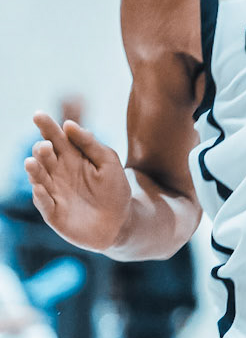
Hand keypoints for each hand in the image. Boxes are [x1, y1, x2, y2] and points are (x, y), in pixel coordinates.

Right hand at [25, 114, 131, 251]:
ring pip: (38, 178)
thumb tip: (69, 124)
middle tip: (45, 146)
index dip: (46, 126)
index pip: (55, 137)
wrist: (122, 222)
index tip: (38, 114)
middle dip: (41, 150)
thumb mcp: (108, 162)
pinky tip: (39, 188)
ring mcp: (54, 192)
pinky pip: (43, 203)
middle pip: (43, 157)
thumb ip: (90, 143)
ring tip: (32, 161)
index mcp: (71, 157)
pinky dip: (40, 196)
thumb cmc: (115, 189)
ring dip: (34, 170)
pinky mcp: (53, 213)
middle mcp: (58, 173)